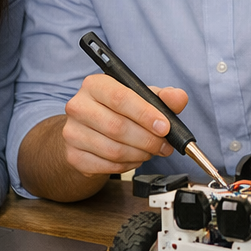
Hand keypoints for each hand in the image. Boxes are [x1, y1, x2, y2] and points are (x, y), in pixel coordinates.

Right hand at [62, 74, 188, 176]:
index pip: (120, 98)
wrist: (90, 130)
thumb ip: (164, 97)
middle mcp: (78, 106)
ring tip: (150, 151)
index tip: (165, 127)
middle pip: (117, 127)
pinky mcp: (73, 156)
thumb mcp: (143, 98)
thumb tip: (179, 98)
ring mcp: (72, 132)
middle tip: (164, 145)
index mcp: (95, 85)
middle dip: (147, 140)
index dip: (145, 114)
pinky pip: (107, 166)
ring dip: (139, 154)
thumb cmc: (118, 110)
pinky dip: (127, 166)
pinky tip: (134, 158)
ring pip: (113, 150)